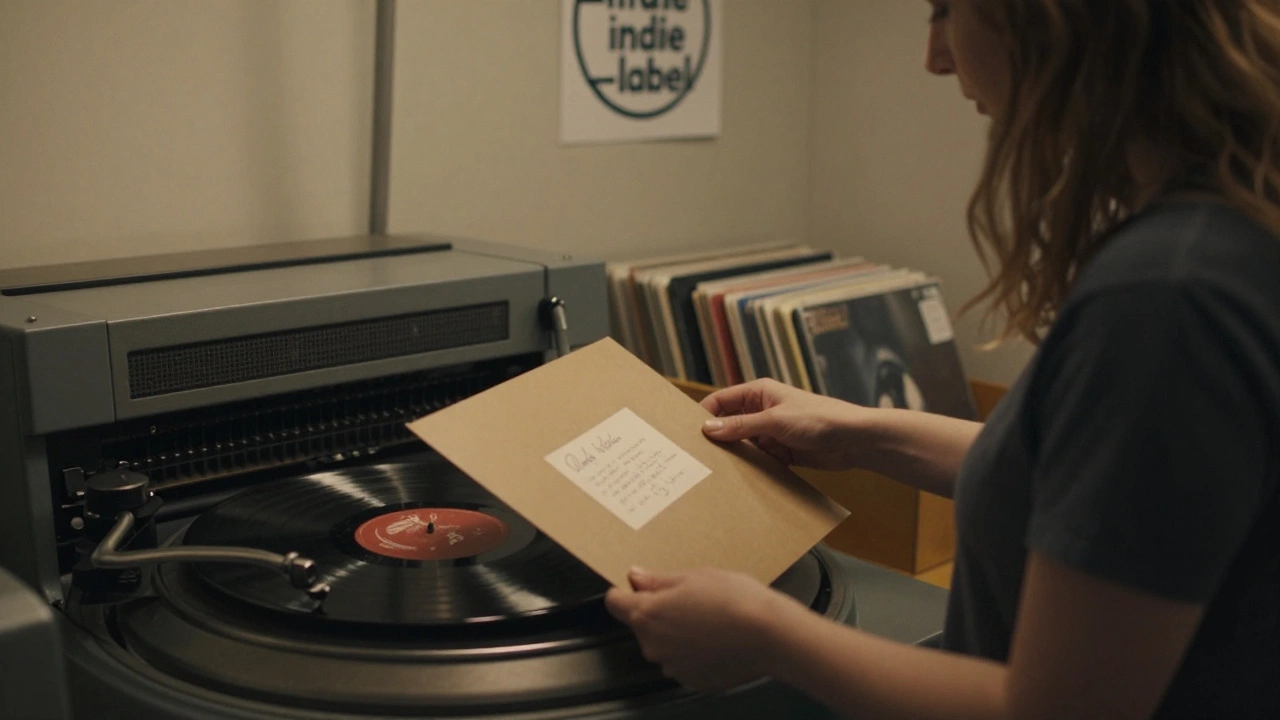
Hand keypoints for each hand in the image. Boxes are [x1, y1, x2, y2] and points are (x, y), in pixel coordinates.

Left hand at [604, 567, 799, 692]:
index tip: (639, 586)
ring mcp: (672, 666)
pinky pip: (682, 662)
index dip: (625, 591)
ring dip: (675, 633)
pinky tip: (715, 639)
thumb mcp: (693, 577)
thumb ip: (657, 581)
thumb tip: (635, 577)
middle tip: (688, 599)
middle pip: (641, 625)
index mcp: (647, 614)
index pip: (614, 602)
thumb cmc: (735, 600)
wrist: (770, 635)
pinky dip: (692, 652)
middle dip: (658, 612)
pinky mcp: (691, 681)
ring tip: (707, 619)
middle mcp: (653, 645)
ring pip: (663, 644)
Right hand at [700, 378, 870, 470]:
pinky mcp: (781, 453)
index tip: (687, 433)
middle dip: (717, 438)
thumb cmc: (819, 418)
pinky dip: (751, 469)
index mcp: (759, 393)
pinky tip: (739, 480)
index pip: (722, 401)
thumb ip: (741, 426)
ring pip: (743, 445)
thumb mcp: (775, 421)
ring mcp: (771, 433)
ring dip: (734, 457)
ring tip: (715, 472)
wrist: (854, 440)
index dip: (704, 414)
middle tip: (697, 456)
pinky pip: (758, 461)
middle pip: (730, 424)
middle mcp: (762, 411)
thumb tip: (708, 428)